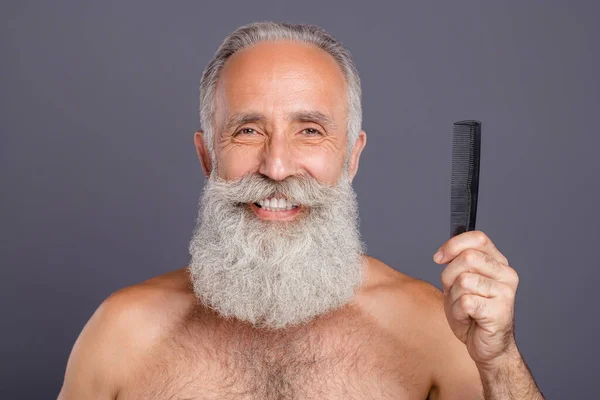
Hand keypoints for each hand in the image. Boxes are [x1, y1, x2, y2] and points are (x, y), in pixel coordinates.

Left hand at [434, 231, 519, 368]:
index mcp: (498, 263)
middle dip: (449, 275)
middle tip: (454, 292)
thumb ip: (457, 264)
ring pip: (464, 280)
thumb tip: (443, 253)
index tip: (439, 258)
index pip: (478, 238)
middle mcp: (506, 274)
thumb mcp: (459, 282)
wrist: (486, 346)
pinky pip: (465, 301)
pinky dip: (458, 312)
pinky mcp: (500, 311)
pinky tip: (468, 318)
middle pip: (467, 258)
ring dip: (454, 298)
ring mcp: (506, 292)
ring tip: (464, 308)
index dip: (453, 244)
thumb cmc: (472, 314)